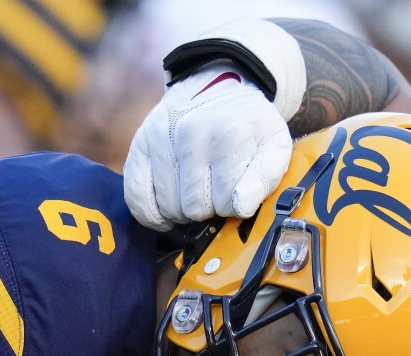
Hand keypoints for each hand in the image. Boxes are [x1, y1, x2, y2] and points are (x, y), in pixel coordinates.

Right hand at [123, 66, 291, 230]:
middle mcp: (190, 133)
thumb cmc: (246, 126)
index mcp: (228, 134)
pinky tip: (166, 210)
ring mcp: (160, 139)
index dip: (234, 206)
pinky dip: (152, 213)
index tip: (236, 193)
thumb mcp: (274, 144)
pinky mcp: (139, 145)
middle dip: (208, 209)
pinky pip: (137, 196)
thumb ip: (266, 176)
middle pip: (195, 208)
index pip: (228, 203)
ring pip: (168, 207)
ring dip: (182, 211)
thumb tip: (241, 206)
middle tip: (213, 193)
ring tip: (193, 194)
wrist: (214, 87)